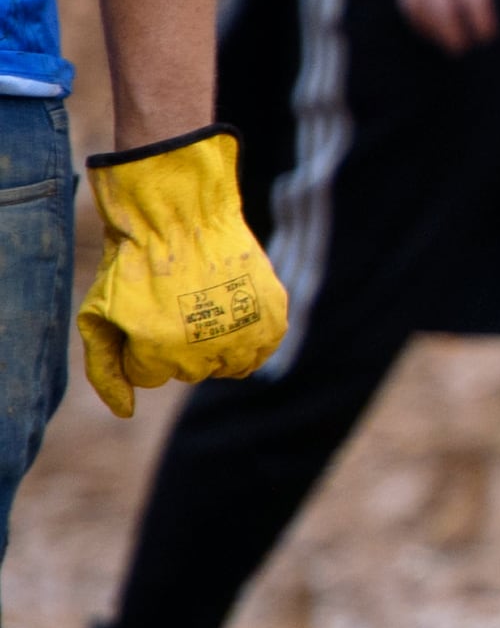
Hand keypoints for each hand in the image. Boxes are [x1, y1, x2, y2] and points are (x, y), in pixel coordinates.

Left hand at [78, 129, 284, 418]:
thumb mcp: (98, 316)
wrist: (180, 214)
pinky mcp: (273, 317)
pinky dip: (247, 339)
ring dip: (213, 345)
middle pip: (188, 372)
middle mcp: (204, 349)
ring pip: (228, 366)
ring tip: (202, 310)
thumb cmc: (132, 264)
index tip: (140, 314)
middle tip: (172, 304)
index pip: (148, 376)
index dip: (139, 345)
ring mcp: (243, 334)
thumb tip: (125, 413)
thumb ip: (105, 370)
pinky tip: (230, 312)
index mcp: (159, 351)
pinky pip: (262, 350)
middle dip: (175, 345)